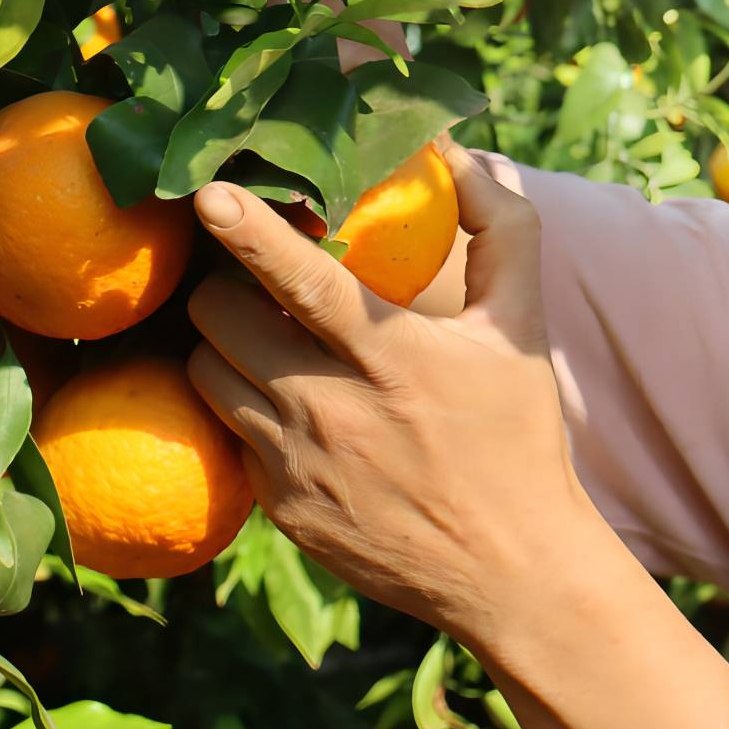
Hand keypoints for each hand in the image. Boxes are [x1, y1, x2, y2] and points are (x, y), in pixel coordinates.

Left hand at [184, 148, 595, 644]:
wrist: (512, 573)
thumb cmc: (519, 435)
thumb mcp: (522, 330)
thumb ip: (502, 231)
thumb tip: (456, 155)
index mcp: (396, 359)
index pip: (306, 283)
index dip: (252, 233)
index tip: (208, 194)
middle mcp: (335, 411)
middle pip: (222, 318)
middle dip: (226, 284)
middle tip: (255, 282)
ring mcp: (298, 466)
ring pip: (205, 374)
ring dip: (224, 347)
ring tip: (267, 344)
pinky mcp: (279, 509)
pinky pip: (228, 436)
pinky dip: (247, 411)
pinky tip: (293, 414)